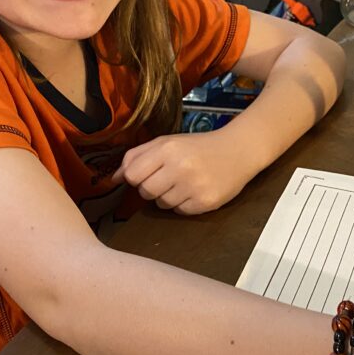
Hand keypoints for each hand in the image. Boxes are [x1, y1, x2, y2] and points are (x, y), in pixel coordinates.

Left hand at [111, 131, 256, 214]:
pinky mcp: (206, 202)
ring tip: (184, 183)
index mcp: (168, 148)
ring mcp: (194, 186)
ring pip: (162, 204)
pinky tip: (195, 191)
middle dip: (152, 188)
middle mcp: (180, 167)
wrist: (238, 150)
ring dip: (168, 197)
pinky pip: (180, 212)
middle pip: (145, 192)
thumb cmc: (198, 146)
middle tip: (168, 178)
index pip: (133, 175)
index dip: (137, 178)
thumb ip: (137, 156)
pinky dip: (184, 204)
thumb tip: (115, 178)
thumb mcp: (167, 142)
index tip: (148, 174)